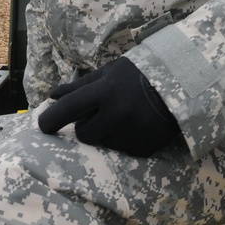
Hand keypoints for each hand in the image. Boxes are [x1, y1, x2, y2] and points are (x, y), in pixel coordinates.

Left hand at [38, 57, 179, 156]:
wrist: (181, 84)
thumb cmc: (139, 74)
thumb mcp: (109, 73)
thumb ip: (79, 86)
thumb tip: (52, 96)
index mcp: (106, 91)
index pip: (68, 109)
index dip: (50, 120)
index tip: (43, 126)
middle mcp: (117, 114)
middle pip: (84, 134)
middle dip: (87, 126)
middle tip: (100, 114)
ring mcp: (132, 133)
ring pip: (104, 144)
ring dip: (107, 134)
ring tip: (124, 117)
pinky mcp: (144, 148)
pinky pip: (122, 151)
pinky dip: (125, 142)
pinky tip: (136, 126)